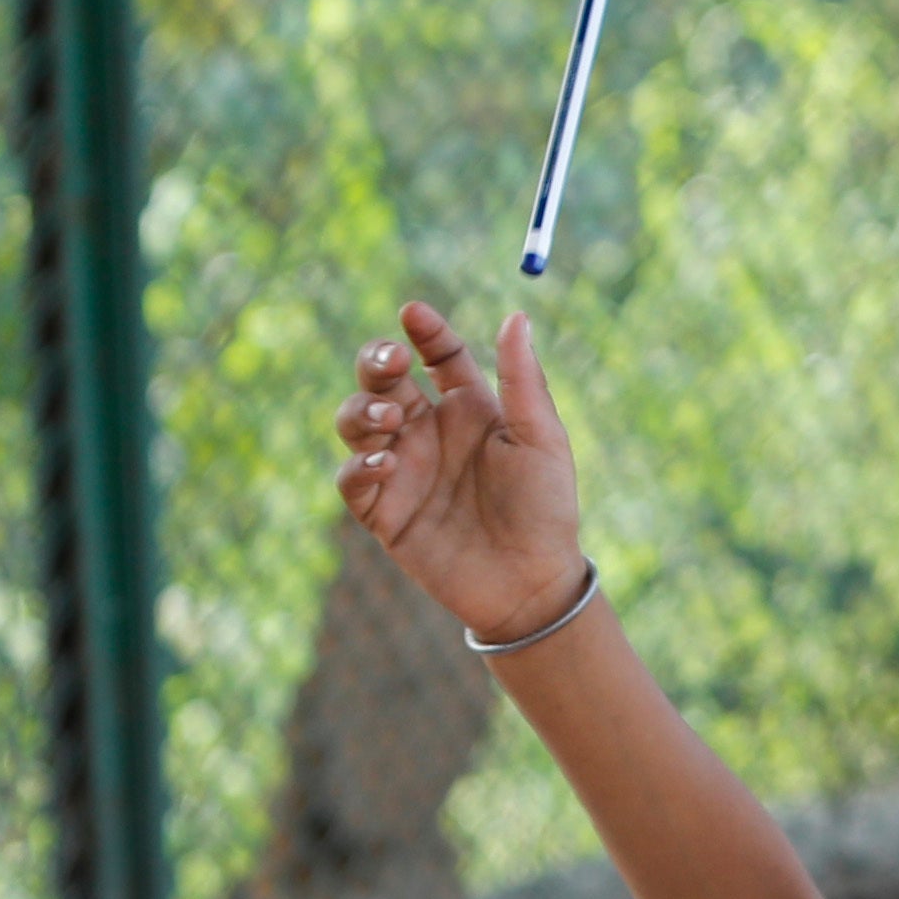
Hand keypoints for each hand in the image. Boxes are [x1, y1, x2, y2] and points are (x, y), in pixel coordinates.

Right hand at [337, 300, 585, 636]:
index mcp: (468, 408)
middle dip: (374, 361)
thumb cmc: (545, 509)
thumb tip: (517, 316)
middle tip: (389, 359)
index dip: (425, 331)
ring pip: (355, 422)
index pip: (438, 355)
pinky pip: (352, 479)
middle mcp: (428, 432)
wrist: (532, 584)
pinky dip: (359, 466)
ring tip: (390, 417)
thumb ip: (524, 380)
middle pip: (382, 380)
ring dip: (362, 410)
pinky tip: (386, 464)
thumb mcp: (541, 439)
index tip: (413, 313)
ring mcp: (402, 470)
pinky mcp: (384, 512)